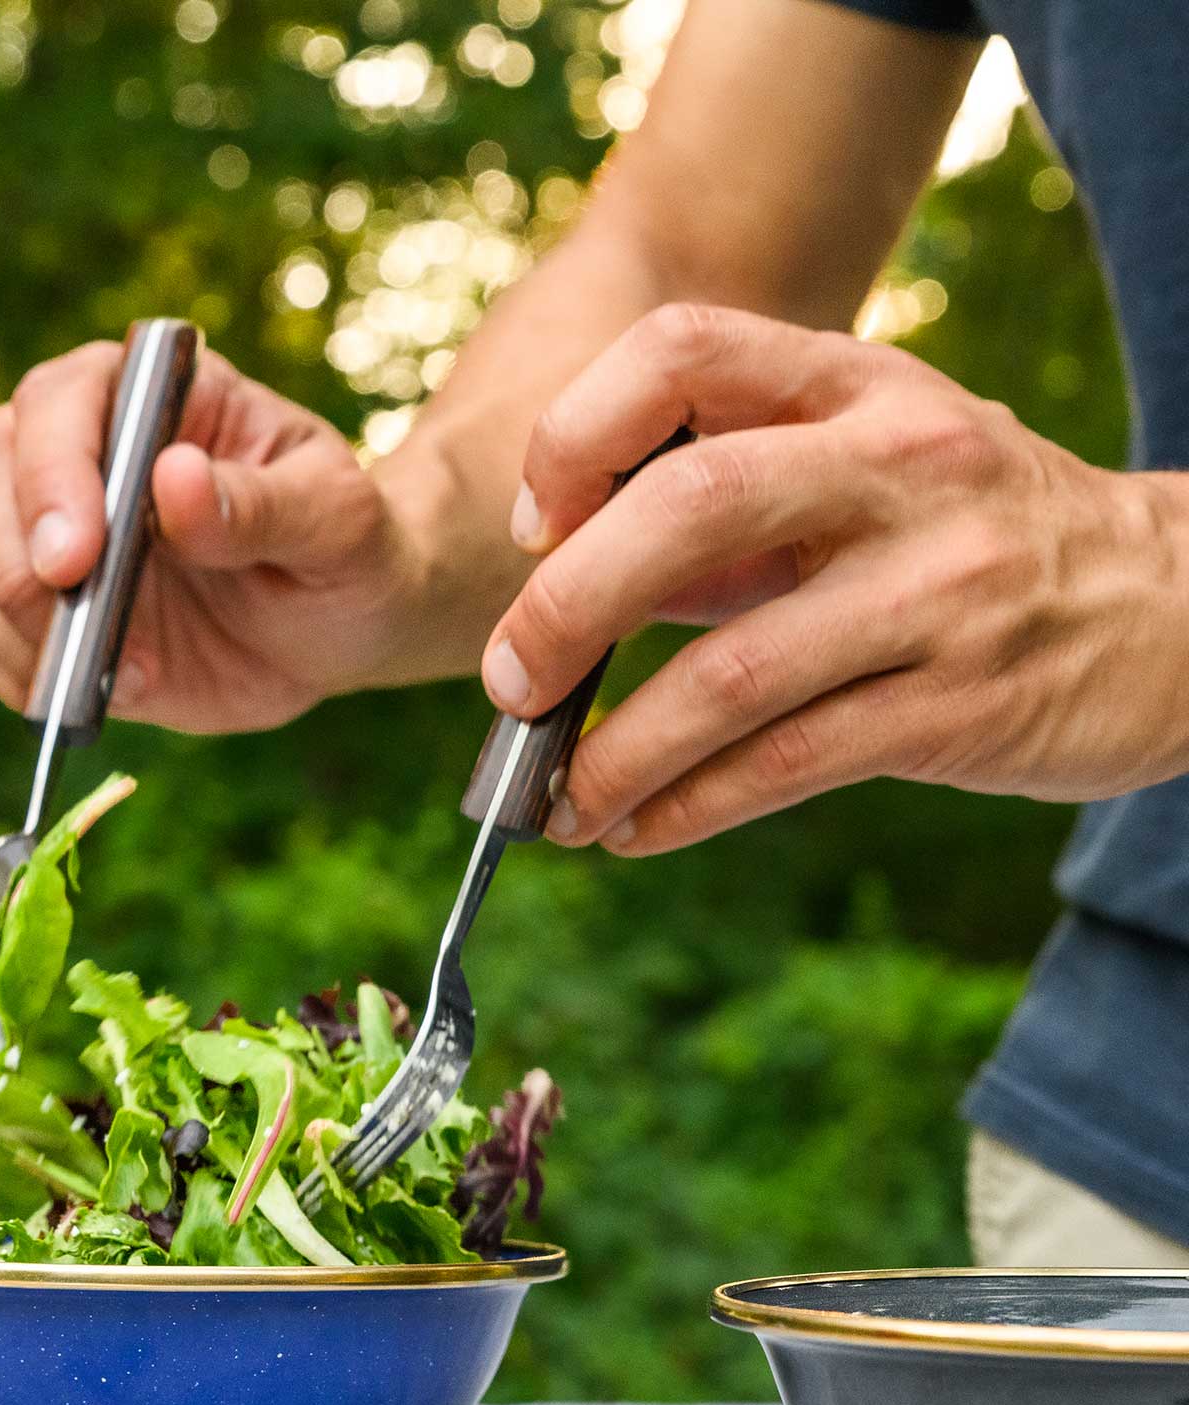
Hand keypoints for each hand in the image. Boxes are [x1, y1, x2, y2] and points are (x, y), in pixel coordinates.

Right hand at [0, 342, 434, 734]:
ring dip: (10, 627)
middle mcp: (73, 452)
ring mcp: (39, 533)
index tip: (78, 559)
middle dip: (6, 556)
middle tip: (78, 625)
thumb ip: (263, 504)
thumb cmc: (347, 553)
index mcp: (146, 395)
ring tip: (114, 670)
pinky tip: (96, 690)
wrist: (337, 625)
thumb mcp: (339, 526)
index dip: (51, 475)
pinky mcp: (30, 615)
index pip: (56, 403)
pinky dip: (16, 674)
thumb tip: (174, 480)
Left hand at [479, 303, 1188, 854]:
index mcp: (857, 386)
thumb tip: (557, 593)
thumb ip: (727, 505)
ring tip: (560, 801)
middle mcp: (901, 467)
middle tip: (508, 686)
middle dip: (564, 609)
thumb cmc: (964, 538)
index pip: (682, 349)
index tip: (533, 527)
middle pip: (688, 508)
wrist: (1174, 610)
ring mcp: (938, 589)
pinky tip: (635, 828)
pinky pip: (786, 765)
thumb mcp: (865, 472)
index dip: (576, 432)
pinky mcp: (960, 707)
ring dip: (615, 754)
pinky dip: (686, 808)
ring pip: (731, 676)